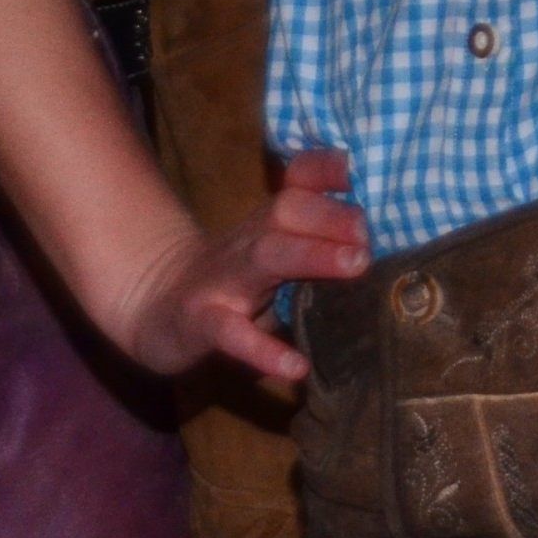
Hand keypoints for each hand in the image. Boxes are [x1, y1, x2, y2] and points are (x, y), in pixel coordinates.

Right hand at [105, 148, 367, 382]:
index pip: (297, 181)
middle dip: (331, 215)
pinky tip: (294, 368)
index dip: (326, 169)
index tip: (358, 171)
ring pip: (265, 254)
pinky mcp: (200, 323)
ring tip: (356, 264)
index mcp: (268, 224)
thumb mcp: (274, 255)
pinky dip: (263, 350)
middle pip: (286, 208)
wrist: (155, 308)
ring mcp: (222, 280)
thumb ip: (317, 245)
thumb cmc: (233, 283)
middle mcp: (248, 241)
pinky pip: (230, 333)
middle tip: (370, 236)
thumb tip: (382, 248)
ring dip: (313, 254)